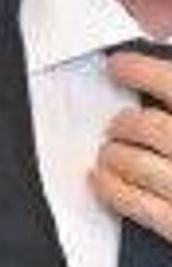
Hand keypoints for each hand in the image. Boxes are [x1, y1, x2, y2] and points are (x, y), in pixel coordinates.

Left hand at [94, 48, 171, 244]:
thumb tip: (164, 76)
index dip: (142, 70)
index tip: (119, 65)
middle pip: (147, 125)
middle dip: (124, 121)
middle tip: (118, 123)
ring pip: (133, 161)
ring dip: (113, 153)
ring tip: (111, 152)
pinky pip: (134, 202)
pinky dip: (111, 188)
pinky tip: (101, 180)